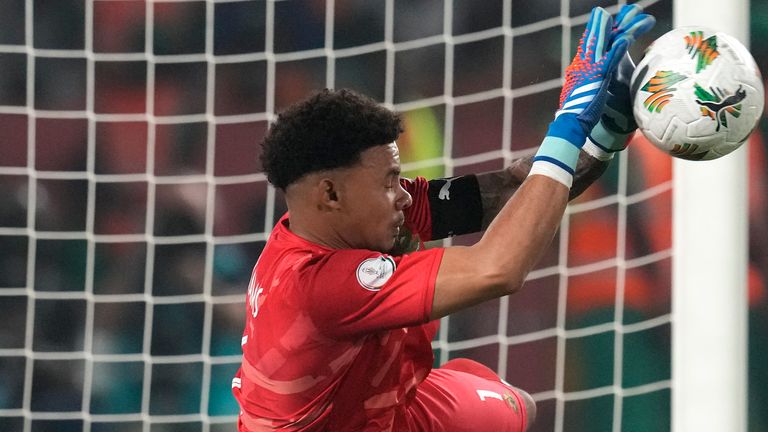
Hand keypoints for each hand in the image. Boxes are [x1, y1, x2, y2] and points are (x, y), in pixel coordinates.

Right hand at [584, 4, 655, 158]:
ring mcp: (589, 68)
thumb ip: (589, 84)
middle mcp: (582, 62)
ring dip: (623, 26)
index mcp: (579, 66)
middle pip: (599, 35)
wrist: (569, 124)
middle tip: (630, 8)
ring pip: (607, 41)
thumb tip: (594, 84)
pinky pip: (610, 58)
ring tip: (636, 12)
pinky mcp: (597, 77)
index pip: (591, 41)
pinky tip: (627, 38)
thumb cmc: (576, 114)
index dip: (602, 28)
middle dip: (614, 20)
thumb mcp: (582, 94)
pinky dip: (618, 47)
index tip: (611, 17)